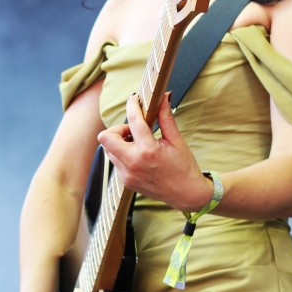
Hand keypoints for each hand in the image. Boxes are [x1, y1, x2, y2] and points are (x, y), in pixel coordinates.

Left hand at [97, 92, 213, 212]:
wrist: (186, 194)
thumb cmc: (184, 167)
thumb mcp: (176, 140)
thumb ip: (166, 118)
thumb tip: (163, 97)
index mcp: (148, 151)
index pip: (133, 121)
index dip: (132, 105)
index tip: (134, 100)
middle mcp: (133, 164)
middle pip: (105, 137)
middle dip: (117, 129)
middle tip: (132, 130)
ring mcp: (127, 175)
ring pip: (108, 150)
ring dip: (118, 142)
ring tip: (137, 142)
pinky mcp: (125, 181)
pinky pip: (115, 162)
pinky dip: (123, 154)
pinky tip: (138, 155)